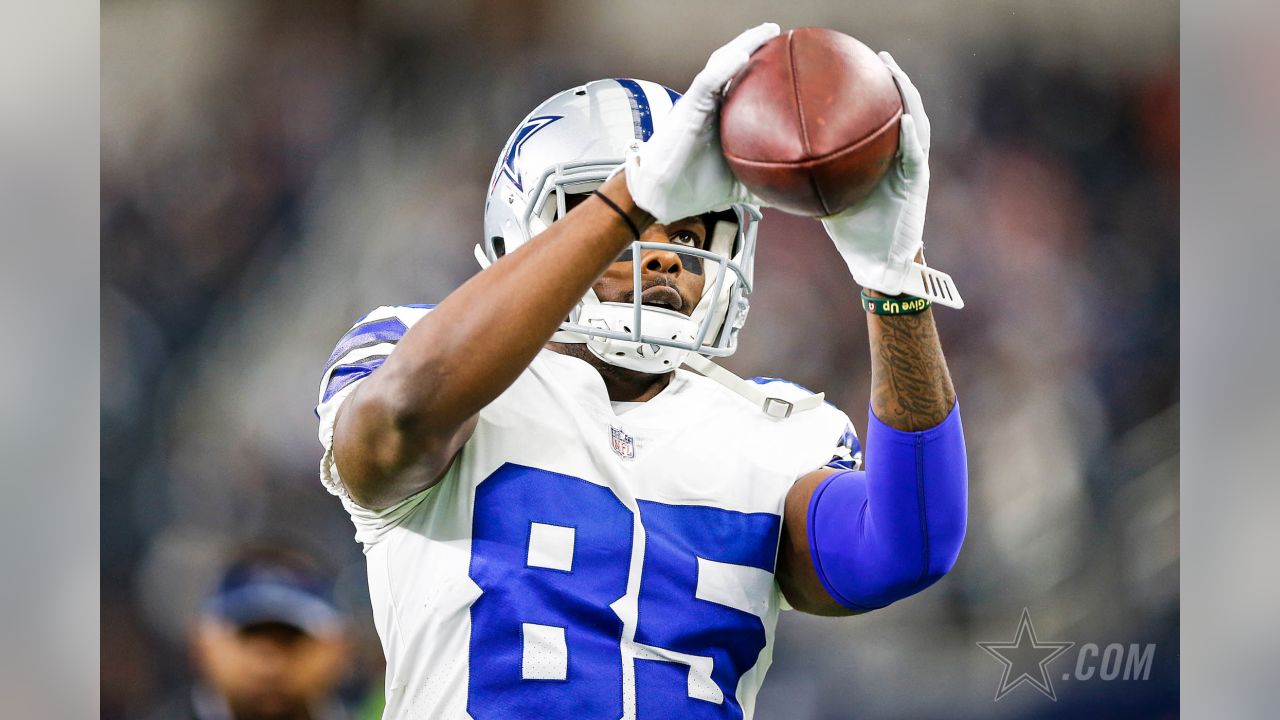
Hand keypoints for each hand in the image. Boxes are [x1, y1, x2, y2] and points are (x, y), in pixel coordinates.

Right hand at [624, 23, 777, 222]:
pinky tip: (742, 55)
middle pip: (732, 63)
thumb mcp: (740, 185)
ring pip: (720, 64)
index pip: (743, 81)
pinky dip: (723, 68)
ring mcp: (698, 104)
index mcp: (721, 116)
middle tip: (777, 30)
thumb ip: (764, 185)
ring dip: (742, 44)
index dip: (762, 63)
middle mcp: (710, 104)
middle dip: (753, 43)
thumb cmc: (696, 188)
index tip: (788, 52)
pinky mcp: (688, 110)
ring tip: (765, 31)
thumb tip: (797, 197)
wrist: (665, 200)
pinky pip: (707, 83)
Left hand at [821, 52, 957, 303]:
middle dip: (897, 82)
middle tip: (880, 58)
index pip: (884, 117)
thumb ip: (813, 177)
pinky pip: (917, 157)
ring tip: (896, 75)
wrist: (876, 263)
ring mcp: (913, 169)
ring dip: (909, 98)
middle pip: (906, 110)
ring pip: (919, 124)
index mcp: (886, 157)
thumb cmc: (852, 232)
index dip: (879, 91)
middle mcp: (904, 157)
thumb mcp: (827, 197)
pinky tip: (907, 120)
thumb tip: (776, 160)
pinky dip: (914, 137)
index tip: (862, 65)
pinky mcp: (917, 186)